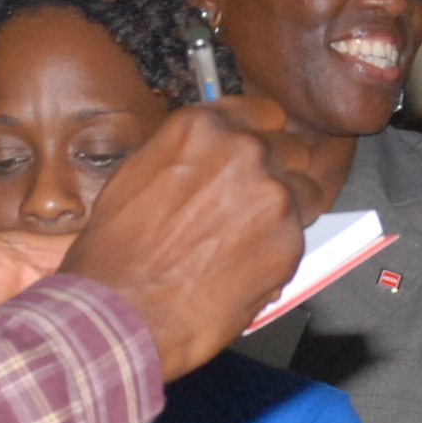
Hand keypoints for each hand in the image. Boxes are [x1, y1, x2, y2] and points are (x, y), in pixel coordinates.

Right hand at [60, 97, 309, 377]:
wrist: (120, 310)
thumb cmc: (116, 252)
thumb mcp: (138, 175)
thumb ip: (189, 156)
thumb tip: (214, 158)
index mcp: (202, 127)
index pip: (263, 112)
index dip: (262, 136)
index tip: (262, 151)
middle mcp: (243, 150)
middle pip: (289, 150)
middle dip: (274, 176)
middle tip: (246, 210)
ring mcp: (271, 193)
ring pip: (304, 192)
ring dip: (284, 213)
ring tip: (244, 243)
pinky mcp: (289, 239)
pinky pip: (299, 238)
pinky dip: (280, 252)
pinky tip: (242, 269)